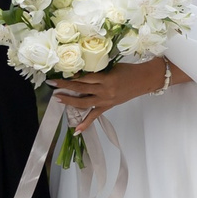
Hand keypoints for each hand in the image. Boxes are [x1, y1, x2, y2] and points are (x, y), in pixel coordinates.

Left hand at [52, 58, 169, 130]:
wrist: (144, 80)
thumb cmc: (129, 70)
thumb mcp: (112, 67)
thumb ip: (97, 71)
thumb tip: (80, 72)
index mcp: (106, 78)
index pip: (85, 77)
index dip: (71, 77)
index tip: (60, 74)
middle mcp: (104, 90)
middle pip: (81, 88)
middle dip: (65, 86)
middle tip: (52, 84)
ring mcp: (105, 100)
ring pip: (84, 102)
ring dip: (69, 101)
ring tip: (58, 98)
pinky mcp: (108, 106)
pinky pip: (94, 116)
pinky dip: (86, 123)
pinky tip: (76, 130)